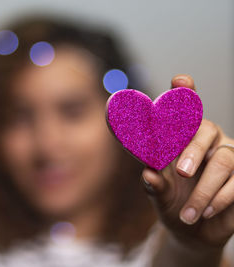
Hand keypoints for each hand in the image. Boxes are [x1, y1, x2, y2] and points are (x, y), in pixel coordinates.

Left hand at [142, 74, 233, 248]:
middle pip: (205, 129)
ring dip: (204, 190)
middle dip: (193, 150)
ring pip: (224, 159)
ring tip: (188, 213)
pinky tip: (206, 213)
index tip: (180, 80)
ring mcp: (228, 155)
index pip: (182, 112)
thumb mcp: (160, 195)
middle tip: (182, 173)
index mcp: (179, 139)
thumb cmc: (172, 203)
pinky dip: (219, 199)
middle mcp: (205, 140)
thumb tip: (148, 174)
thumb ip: (154, 185)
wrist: (192, 231)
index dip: (184, 93)